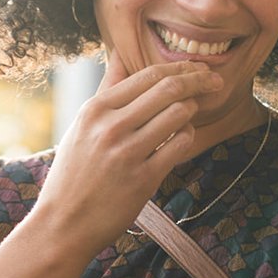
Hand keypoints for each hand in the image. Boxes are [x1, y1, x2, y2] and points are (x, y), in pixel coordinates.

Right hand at [31, 61, 222, 252]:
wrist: (62, 224)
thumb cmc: (74, 172)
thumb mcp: (81, 126)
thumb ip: (105, 90)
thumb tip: (120, 53)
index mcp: (95, 109)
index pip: (148, 75)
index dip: (180, 67)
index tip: (196, 68)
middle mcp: (110, 127)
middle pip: (169, 89)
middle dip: (199, 80)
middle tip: (215, 81)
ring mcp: (127, 153)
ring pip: (179, 114)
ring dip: (192, 109)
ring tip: (192, 112)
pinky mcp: (143, 179)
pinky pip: (180, 145)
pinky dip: (187, 136)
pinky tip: (181, 137)